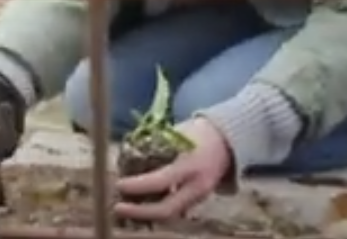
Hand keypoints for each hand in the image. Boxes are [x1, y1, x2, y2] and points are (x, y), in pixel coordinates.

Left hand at [115, 118, 232, 221]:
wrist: (228, 140)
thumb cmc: (197, 133)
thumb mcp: (175, 135)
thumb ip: (154, 148)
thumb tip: (126, 159)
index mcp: (190, 165)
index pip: (160, 181)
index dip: (137, 185)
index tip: (118, 183)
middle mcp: (197, 185)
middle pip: (167, 209)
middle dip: (139, 212)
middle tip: (118, 207)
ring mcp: (201, 196)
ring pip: (172, 214)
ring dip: (147, 214)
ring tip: (126, 207)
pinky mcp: (200, 200)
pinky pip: (177, 210)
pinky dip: (158, 209)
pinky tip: (142, 204)